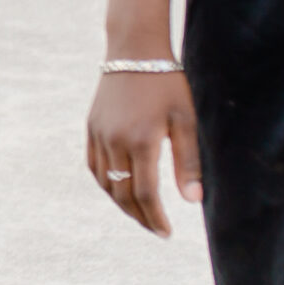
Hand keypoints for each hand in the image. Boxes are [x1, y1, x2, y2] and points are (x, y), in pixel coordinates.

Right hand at [85, 67, 201, 236]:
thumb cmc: (167, 84)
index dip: (156, 218)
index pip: (146, 194)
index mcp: (141, 142)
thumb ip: (188, 162)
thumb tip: (192, 201)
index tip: (166, 233)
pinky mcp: (91, 127)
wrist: (134, 51)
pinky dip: (105, 184)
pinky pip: (94, 166)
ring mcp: (99, 135)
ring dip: (121, 203)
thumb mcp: (186, 120)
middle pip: (122, 194)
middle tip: (156, 230)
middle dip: (140, 217)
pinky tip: (118, 189)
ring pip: (105, 183)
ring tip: (139, 213)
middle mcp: (115, 142)